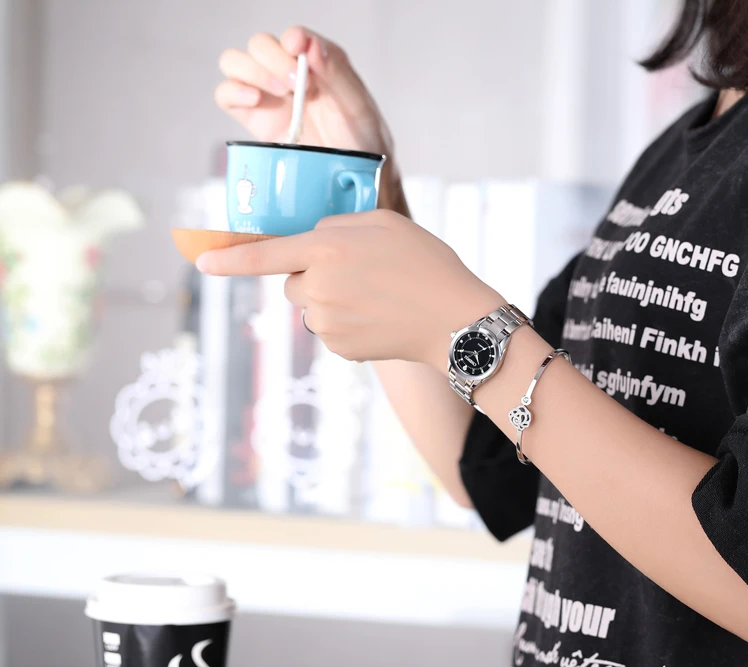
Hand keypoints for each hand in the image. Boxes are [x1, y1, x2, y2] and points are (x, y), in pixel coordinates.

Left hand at [195, 211, 504, 368]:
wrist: (455, 320)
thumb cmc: (425, 264)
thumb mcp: (383, 223)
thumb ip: (337, 227)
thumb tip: (309, 241)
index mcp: (325, 249)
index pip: (264, 255)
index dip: (229, 259)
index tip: (202, 261)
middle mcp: (317, 287)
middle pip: (293, 282)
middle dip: (315, 276)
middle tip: (361, 272)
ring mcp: (326, 322)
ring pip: (312, 308)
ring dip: (333, 300)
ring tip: (379, 296)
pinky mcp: (339, 349)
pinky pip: (331, 330)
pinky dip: (349, 324)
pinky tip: (380, 318)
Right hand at [215, 27, 405, 212]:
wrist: (352, 183)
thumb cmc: (362, 144)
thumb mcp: (358, 108)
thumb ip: (337, 74)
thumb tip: (310, 45)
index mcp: (318, 65)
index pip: (294, 38)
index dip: (293, 39)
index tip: (299, 51)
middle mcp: (289, 75)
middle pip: (260, 46)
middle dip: (274, 59)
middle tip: (298, 84)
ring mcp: (269, 96)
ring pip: (236, 63)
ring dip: (252, 71)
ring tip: (280, 93)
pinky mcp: (254, 119)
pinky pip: (226, 95)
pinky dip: (232, 92)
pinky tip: (253, 100)